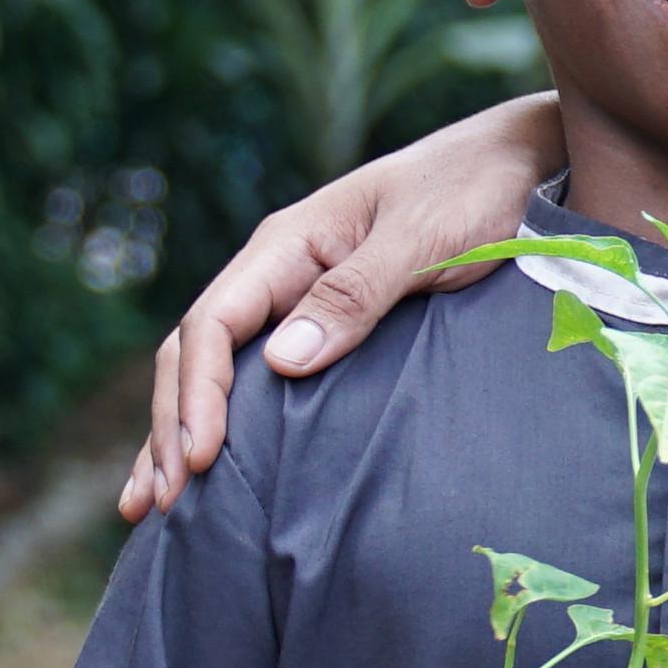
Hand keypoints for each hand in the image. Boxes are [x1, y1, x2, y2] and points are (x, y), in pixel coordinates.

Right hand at [119, 96, 554, 520]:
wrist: (517, 162)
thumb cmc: (474, 191)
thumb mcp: (423, 239)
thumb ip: (355, 293)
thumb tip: (281, 361)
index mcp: (287, 244)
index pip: (213, 323)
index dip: (198, 394)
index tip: (198, 457)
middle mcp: (279, 271)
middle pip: (197, 352)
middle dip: (171, 425)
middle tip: (158, 504)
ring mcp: (298, 296)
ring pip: (216, 368)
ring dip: (180, 430)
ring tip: (150, 504)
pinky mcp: (328, 321)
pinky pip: (259, 372)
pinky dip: (226, 419)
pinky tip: (212, 466)